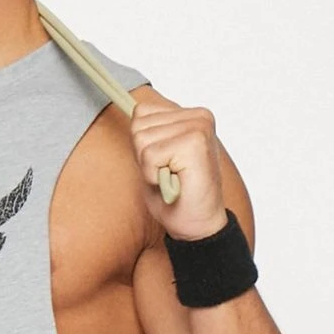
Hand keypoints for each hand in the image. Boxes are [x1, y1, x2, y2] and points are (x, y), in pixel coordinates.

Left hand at [128, 92, 228, 239]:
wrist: (198, 225)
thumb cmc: (176, 194)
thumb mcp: (155, 155)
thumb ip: (148, 131)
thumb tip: (134, 108)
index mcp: (192, 115)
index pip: (142, 113)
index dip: (143, 145)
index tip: (165, 163)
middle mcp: (199, 116)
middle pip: (139, 125)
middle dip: (145, 156)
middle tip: (168, 174)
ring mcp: (198, 126)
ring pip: (142, 139)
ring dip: (150, 167)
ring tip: (172, 179)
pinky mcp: (194, 142)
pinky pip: (149, 155)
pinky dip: (154, 175)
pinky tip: (173, 183)